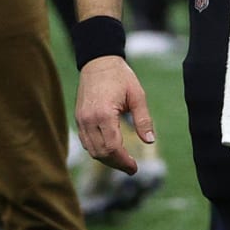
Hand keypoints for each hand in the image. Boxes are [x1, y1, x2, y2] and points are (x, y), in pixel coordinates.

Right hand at [75, 55, 155, 174]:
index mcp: (104, 114)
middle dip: (116, 163)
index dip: (124, 161)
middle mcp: (89, 119)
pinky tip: (110, 149)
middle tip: (131, 167)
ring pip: (91, 150)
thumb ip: (143, 119)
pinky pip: (86, 141)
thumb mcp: (137, 95)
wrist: (99, 61)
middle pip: (100, 153)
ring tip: (122, 160)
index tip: (135, 167)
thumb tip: (150, 141)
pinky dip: (97, 150)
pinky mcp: (78, 118)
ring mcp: (81, 119)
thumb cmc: (120, 76)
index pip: (112, 147)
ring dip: (106, 159)